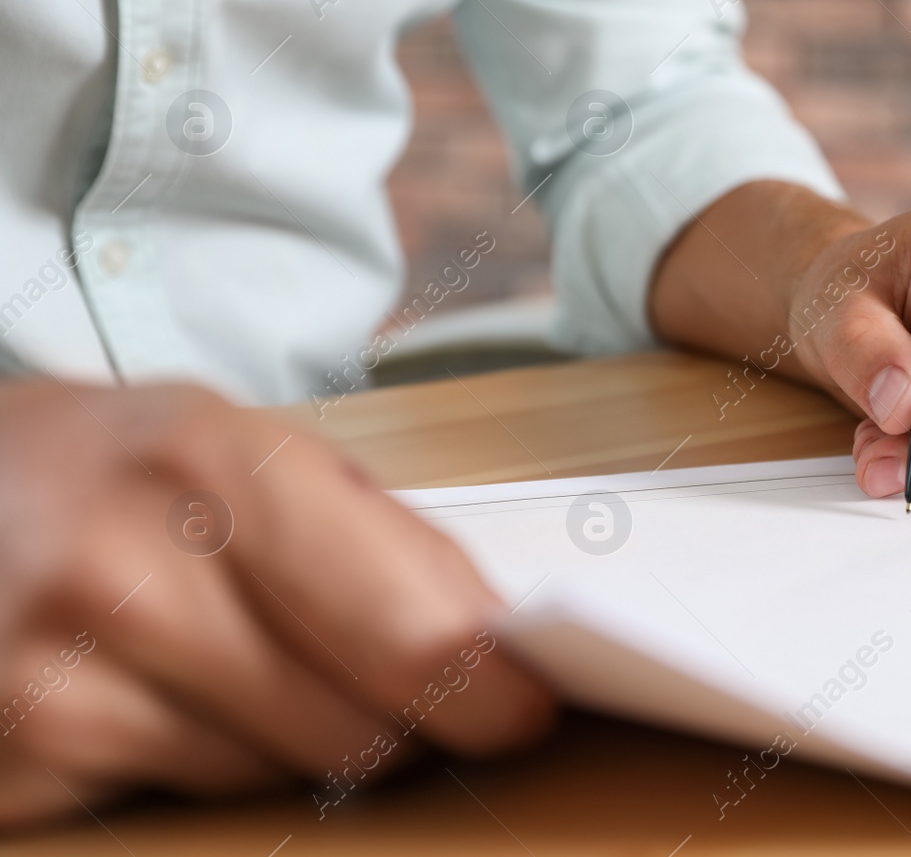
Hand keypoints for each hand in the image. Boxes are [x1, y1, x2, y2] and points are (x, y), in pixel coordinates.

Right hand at [0, 380, 552, 827]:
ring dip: (306, 742)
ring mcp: (55, 683)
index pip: (408, 631)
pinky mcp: (15, 768)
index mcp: (212, 463)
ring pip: (280, 777)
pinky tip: (169, 693)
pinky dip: (211, 763)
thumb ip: (375, 534)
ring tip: (256, 661)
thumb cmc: (105, 462)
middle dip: (410, 725)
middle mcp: (127, 575)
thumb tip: (494, 638)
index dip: (489, 690)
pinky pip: (186, 801)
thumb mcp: (238, 443)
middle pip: (358, 730)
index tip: (525, 707)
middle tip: (417, 698)